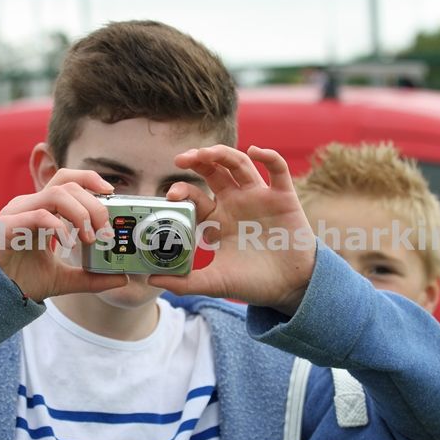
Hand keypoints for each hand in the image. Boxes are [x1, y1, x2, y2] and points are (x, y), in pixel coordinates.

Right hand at [0, 169, 126, 301]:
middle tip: (105, 232)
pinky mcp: (7, 227)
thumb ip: (91, 277)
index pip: (68, 179)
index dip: (91, 179)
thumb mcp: (64, 278)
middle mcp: (29, 205)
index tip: (112, 194)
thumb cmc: (21, 280)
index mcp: (42, 208)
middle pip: (68, 184)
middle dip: (93, 205)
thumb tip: (122, 278)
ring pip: (55, 195)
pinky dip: (59, 227)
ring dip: (80, 214)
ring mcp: (16, 213)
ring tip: (90, 238)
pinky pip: (38, 215)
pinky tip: (68, 244)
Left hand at [148, 145, 314, 314]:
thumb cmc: (251, 283)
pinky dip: (269, 156)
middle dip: (197, 160)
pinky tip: (256, 151)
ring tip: (206, 153)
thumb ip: (184, 282)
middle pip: (213, 170)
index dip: (181, 190)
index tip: (170, 195)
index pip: (194, 195)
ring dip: (223, 153)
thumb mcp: (214, 282)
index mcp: (216, 218)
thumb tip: (150, 280)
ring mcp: (258, 197)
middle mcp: (235, 202)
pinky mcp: (283, 197)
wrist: (289, 288)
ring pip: (240, 163)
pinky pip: (278, 169)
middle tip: (181, 159)